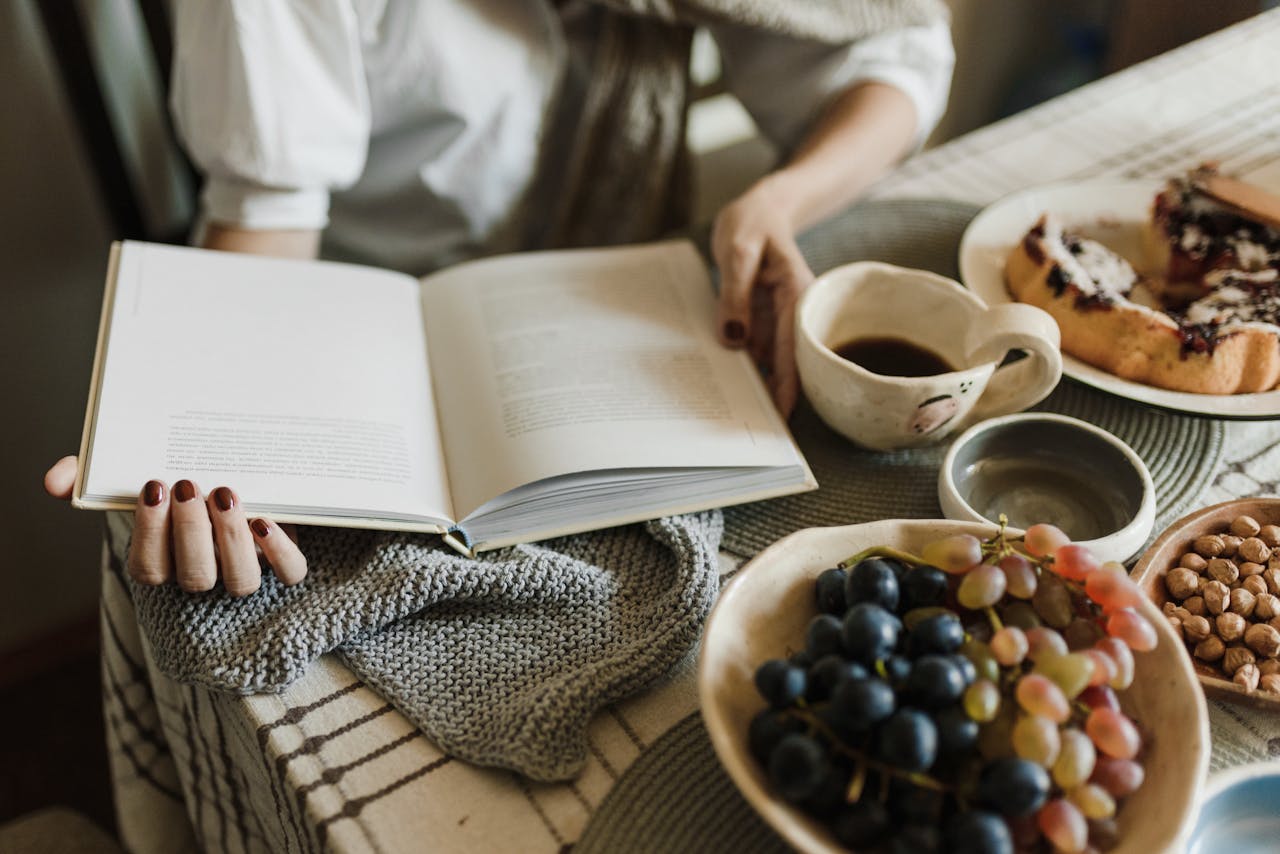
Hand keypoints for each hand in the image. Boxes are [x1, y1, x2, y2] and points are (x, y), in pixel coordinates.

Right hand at [44, 455, 306, 595]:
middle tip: (189, 485)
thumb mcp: (134, 477)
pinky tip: (267, 521)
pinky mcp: (283, 559)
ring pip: (240, 580)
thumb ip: (90, 477)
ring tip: (226, 494)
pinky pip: (290, 573)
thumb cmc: (177, 487)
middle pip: (195, 577)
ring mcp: (246, 569)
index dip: (151, 533)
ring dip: (231, 540)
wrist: (234, 480)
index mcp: (165, 562)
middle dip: (190, 532)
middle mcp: (205, 573)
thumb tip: (57, 480)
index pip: (150, 568)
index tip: (154, 486)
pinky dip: (282, 553)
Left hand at [712, 175, 814, 417]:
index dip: (789, 385)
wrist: (761, 210)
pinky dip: (742, 368)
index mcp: (798, 296)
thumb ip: (734, 293)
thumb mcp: (737, 251)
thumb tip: (734, 339)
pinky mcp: (764, 322)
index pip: (795, 349)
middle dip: (773, 397)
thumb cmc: (752, 224)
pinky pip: (754, 351)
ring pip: (770, 363)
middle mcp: (794, 314)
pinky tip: (726, 390)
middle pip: (787, 364)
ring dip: (756, 388)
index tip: (782, 416)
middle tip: (755, 432)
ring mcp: (778, 321)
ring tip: (737, 421)